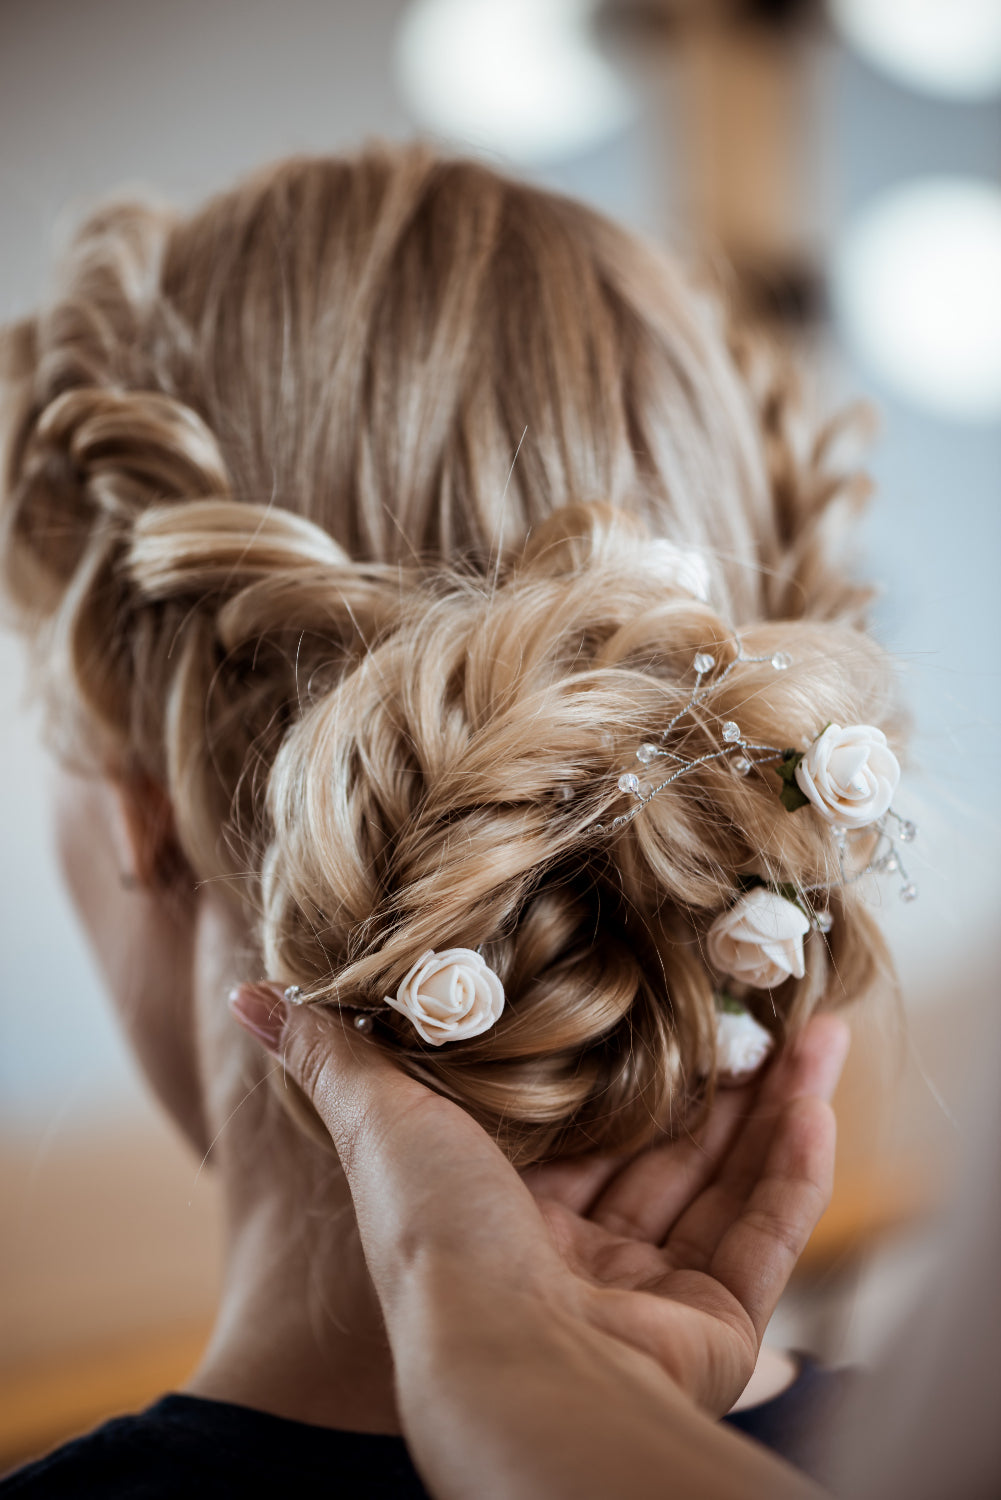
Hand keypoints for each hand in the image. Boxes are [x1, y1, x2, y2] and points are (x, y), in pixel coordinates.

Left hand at [230, 986, 847, 1419]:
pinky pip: (765, 1234)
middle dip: (712, 1076)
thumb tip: (253, 995)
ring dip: (768, 1104)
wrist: (508, 1363)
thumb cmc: (437, 1241)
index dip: (623, 1059)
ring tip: (813, 1025)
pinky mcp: (715, 1330)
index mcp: (504, 1214)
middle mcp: (580, 1262)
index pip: (579, 1124)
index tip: (662, 990)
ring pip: (723, 1183)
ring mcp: (652, 1301)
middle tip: (755, 999)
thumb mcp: (381, 1120)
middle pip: (662, 1150)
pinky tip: (819, 1097)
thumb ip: (333, 1055)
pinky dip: (796, 1169)